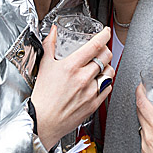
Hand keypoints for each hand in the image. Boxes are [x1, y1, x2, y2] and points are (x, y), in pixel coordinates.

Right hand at [31, 25, 112, 149]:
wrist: (43, 121)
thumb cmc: (43, 96)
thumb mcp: (45, 65)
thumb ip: (50, 45)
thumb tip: (53, 32)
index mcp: (71, 66)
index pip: (95, 45)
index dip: (104, 35)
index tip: (106, 32)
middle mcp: (83, 78)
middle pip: (106, 56)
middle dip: (105, 49)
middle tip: (101, 49)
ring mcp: (90, 91)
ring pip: (109, 72)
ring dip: (107, 66)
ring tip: (101, 66)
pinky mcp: (94, 104)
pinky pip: (108, 88)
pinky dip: (106, 82)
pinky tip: (99, 81)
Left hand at [136, 86, 152, 152]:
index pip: (142, 103)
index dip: (139, 92)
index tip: (141, 86)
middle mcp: (148, 135)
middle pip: (139, 112)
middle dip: (142, 102)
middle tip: (148, 96)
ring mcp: (144, 146)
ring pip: (141, 125)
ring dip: (145, 117)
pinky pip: (143, 138)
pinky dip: (148, 131)